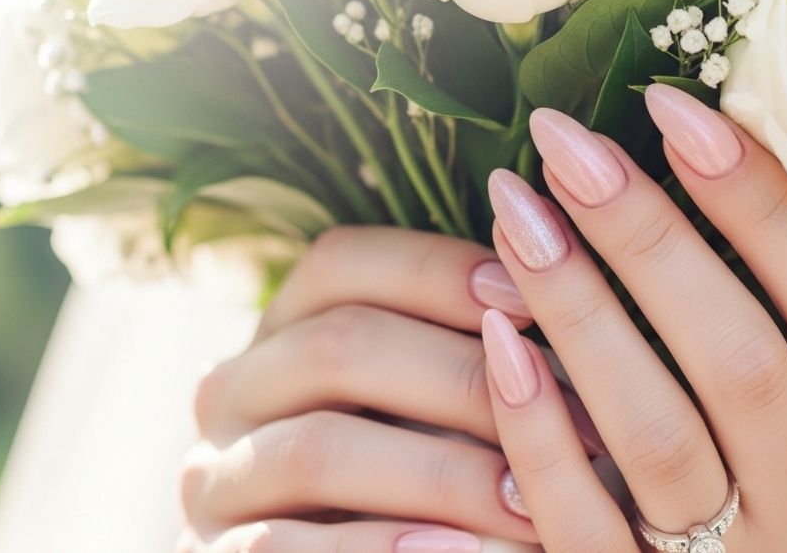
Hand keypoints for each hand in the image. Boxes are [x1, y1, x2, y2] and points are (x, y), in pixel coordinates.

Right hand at [177, 227, 564, 551]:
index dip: (437, 270)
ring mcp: (216, 477)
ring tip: (528, 501)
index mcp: (284, 330)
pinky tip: (457, 552)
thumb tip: (552, 298)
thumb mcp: (426, 407)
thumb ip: (463, 357)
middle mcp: (235, 390)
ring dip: (438, 474)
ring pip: (316, 450)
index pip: (341, 263)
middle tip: (570, 420)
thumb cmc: (408, 478)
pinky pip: (281, 548)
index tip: (532, 302)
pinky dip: (377, 550)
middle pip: (336, 346)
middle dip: (461, 379)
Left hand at [479, 84, 786, 551]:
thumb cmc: (771, 510)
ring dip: (581, 310)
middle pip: (742, 360)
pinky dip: (534, 426)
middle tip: (568, 144)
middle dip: (650, 237)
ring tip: (516, 212)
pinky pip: (577, 517)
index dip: (763, 204)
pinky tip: (494, 332)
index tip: (675, 106)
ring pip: (654, 432)